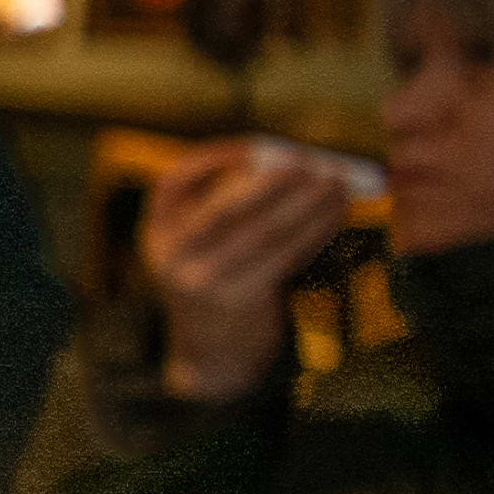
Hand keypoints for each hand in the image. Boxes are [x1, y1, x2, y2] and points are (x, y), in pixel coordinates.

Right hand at [137, 140, 351, 402]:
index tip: (257, 145)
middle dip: (272, 181)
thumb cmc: (216, 276)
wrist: (213, 348)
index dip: (214, 159)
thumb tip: (285, 158)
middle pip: (224, 209)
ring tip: (337, 182)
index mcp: (156, 232)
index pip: (173, 183)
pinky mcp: (241, 299)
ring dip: (306, 203)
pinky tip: (336, 212)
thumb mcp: (198, 242)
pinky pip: (285, 256)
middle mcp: (171, 257)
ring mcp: (203, 281)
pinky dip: (314, 230)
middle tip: (311, 159)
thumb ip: (223, 202)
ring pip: (263, 232)